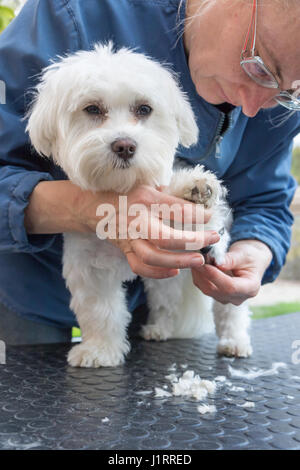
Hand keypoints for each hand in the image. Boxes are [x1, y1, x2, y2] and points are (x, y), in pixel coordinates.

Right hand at [25, 180, 219, 278]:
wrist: (94, 206)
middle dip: (192, 240)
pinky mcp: (125, 250)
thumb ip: (168, 194)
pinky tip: (174, 272)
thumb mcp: (147, 185)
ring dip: (178, 261)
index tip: (211, 215)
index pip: (177, 208)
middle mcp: (137, 220)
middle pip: (166, 237)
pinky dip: (158, 273)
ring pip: (153, 257)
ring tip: (198, 260)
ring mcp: (130, 238)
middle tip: (212, 238)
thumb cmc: (126, 193)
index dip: (198, 214)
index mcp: (146, 199)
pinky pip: (141, 267)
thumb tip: (195, 203)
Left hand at [191, 240, 272, 304]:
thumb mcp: (244, 254)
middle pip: (216, 290)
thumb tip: (218, 263)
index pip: (230, 287)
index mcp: (251, 288)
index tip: (204, 264)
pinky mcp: (216, 295)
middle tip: (195, 258)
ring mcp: (226, 298)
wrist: (249, 262)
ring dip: (198, 274)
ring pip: (206, 289)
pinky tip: (196, 264)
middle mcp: (238, 297)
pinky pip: (203, 287)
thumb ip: (231, 259)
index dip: (215, 276)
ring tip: (196, 258)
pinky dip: (198, 275)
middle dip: (203, 273)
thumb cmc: (249, 257)